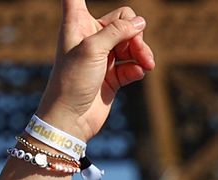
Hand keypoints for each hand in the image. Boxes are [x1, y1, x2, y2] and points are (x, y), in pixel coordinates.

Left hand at [36, 1, 155, 143]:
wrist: (69, 121)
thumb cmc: (71, 82)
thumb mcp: (93, 49)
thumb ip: (119, 30)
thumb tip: (141, 23)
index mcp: (76, 24)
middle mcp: (89, 36)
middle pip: (123, 19)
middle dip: (135, 32)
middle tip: (137, 49)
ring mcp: (102, 56)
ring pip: (133, 41)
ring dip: (142, 50)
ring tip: (147, 64)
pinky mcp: (113, 75)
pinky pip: (134, 63)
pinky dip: (139, 67)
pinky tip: (139, 73)